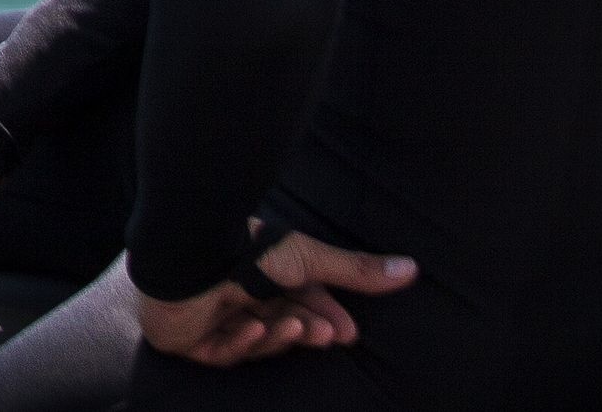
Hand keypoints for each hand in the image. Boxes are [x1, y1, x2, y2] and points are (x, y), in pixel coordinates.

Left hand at [135, 229, 417, 365]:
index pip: (299, 303)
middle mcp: (235, 294)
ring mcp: (211, 317)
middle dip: (306, 330)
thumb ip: (355, 270)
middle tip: (328, 335)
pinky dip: (241, 341)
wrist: (189, 252)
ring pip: (256, 340)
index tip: (347, 333)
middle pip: (281, 324)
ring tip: (294, 325)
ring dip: (279, 335)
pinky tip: (253, 327)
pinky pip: (222, 352)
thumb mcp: (307, 258)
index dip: (324, 318)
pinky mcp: (187, 339)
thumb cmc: (246, 248)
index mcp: (259, 273)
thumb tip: (413, 268)